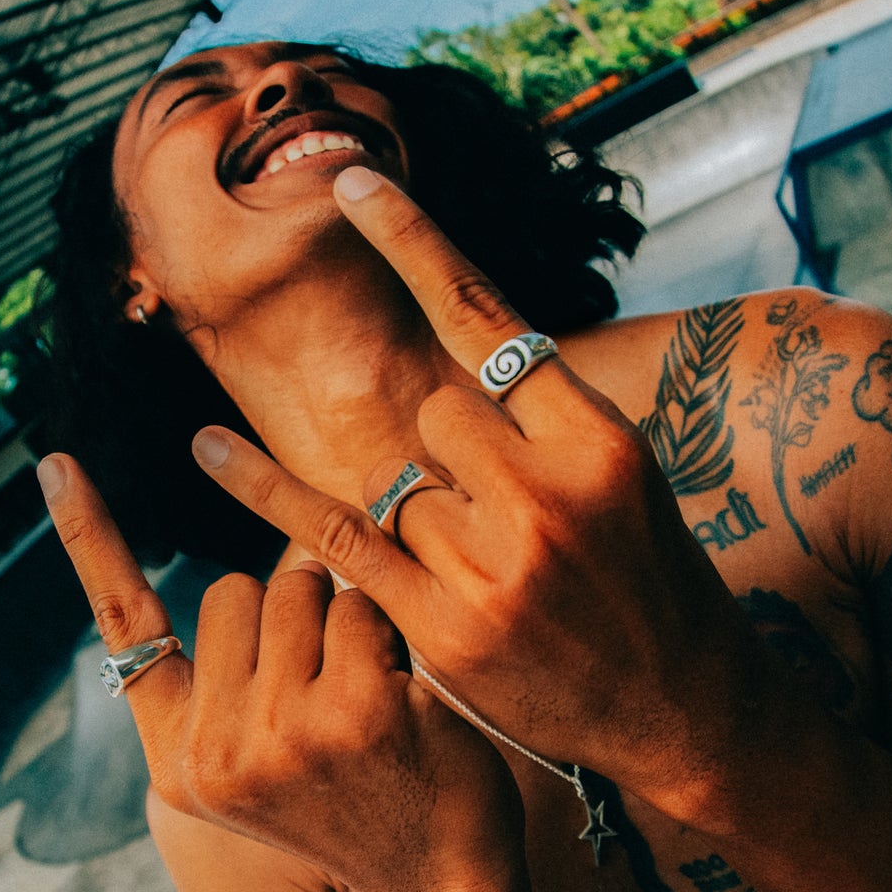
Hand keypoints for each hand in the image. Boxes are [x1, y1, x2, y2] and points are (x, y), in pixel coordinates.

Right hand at [38, 453, 523, 891]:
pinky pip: (358, 607)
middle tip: (327, 694)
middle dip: (287, 612)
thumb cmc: (353, 812)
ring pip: (298, 586)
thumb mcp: (256, 771)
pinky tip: (405, 706)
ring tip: (367, 702)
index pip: (124, 625)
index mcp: (177, 760)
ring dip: (341, 621)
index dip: (87, 536)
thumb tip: (252, 581)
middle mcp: (215, 749)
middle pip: (234, 588)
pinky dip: (387, 639)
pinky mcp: (353, 711)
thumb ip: (228, 692)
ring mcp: (281, 731)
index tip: (53, 460)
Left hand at [190, 167, 762, 820]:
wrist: (683, 709)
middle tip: (504, 524)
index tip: (351, 182)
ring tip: (491, 578)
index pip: (487, 317)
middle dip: (449, 459)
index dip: (412, 242)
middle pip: (432, 415)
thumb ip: (544, 419)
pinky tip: (208, 448)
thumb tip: (460, 350)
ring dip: (422, 522)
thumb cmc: (651, 581)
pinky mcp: (443, 624)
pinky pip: (333, 536)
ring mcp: (493, 565)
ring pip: (394, 483)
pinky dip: (266, 491)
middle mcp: (548, 493)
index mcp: (600, 440)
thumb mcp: (624, 479)